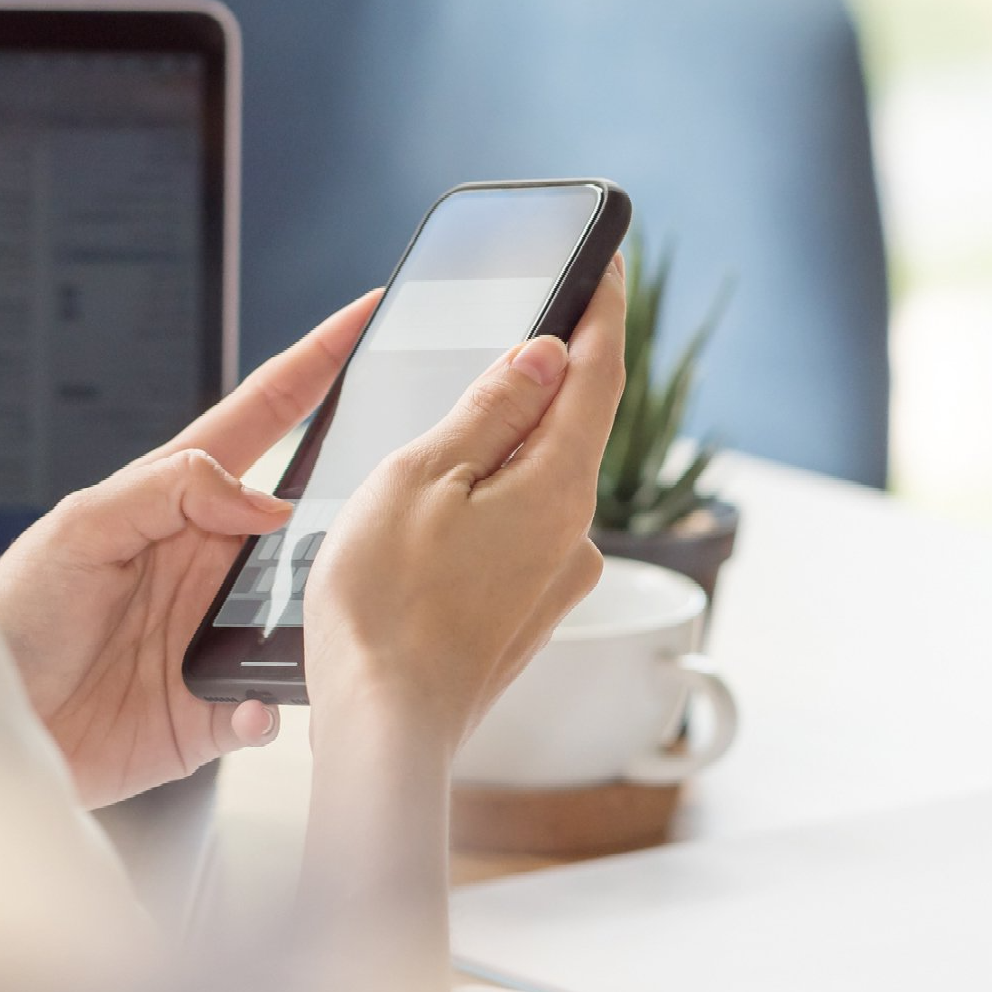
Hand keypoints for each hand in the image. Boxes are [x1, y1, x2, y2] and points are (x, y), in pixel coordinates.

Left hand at [0, 292, 378, 808]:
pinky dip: (275, 702)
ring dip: (329, 607)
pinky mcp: (221, 705)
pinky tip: (256, 701)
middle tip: (404, 475)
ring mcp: (222, 631)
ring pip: (311, 607)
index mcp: (181, 500)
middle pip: (312, 514)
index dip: (316, 363)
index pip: (265, 415)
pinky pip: (276, 701)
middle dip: (362, 494)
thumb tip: (266, 501)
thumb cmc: (12, 620)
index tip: (366, 315)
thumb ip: (169, 491)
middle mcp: (214, 561)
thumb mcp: (79, 527)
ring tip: (336, 605)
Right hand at [290, 253, 626, 991]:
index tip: (607, 261)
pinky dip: (494, 500)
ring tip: (456, 422)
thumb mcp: (423, 477)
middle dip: (549, 375)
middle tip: (526, 319)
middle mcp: (575, 534)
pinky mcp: (526, 615)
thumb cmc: (385, 605)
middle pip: (573, 427)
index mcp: (558, 486)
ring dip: (510, 444)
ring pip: (541, 483)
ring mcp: (555, 580)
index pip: (599, 373)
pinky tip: (444, 508)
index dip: (602, 310)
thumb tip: (546, 354)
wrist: (384, 730)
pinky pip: (520, 530)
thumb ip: (490, 409)